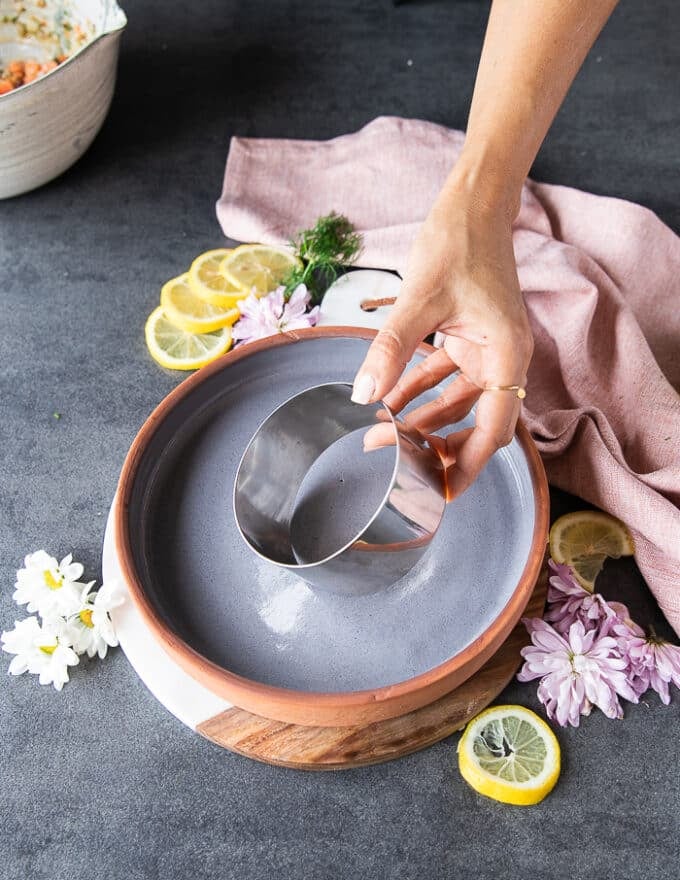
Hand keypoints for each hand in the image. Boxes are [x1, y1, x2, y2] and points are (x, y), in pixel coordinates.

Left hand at [351, 187, 533, 500]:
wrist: (470, 204)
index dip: (470, 465)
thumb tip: (363, 396)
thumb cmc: (458, 243)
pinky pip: (440, 376)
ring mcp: (484, 349)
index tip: (443, 492)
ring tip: (381, 437)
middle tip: (398, 467)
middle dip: (437, 446)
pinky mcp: (466, 338)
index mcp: (507, 355)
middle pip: (474, 422)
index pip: (495, 429)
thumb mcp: (419, 299)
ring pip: (453, 402)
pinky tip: (385, 402)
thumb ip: (391, 349)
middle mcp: (501, 358)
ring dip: (420, 419)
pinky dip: (415, 389)